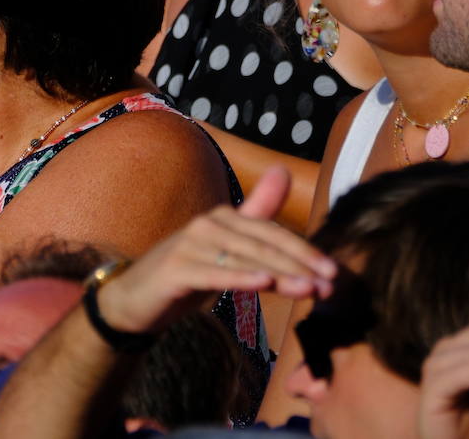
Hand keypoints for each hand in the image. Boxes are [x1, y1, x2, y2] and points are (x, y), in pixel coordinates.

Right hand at [96, 166, 336, 334]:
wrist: (135, 299)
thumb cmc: (188, 273)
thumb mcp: (227, 249)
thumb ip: (256, 213)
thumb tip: (282, 170)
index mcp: (223, 217)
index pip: (271, 233)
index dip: (303, 251)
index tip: (333, 271)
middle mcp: (207, 224)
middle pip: (262, 245)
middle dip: (299, 265)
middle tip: (329, 285)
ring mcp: (189, 245)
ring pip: (243, 260)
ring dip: (280, 276)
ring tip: (308, 290)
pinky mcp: (175, 269)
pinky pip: (214, 274)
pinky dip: (240, 278)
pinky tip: (263, 285)